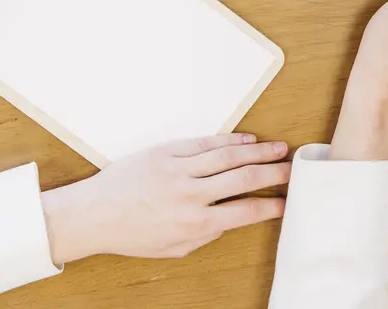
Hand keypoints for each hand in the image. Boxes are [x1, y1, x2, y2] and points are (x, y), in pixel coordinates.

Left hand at [40, 133, 288, 264]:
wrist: (95, 214)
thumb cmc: (133, 234)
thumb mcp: (174, 248)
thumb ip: (206, 235)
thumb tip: (231, 220)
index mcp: (196, 223)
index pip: (246, 211)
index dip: (272, 205)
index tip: (288, 201)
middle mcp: (192, 195)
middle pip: (244, 178)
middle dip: (273, 173)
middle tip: (292, 169)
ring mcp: (179, 170)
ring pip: (228, 156)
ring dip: (258, 152)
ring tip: (278, 149)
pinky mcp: (167, 152)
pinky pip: (205, 143)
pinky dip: (229, 140)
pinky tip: (246, 140)